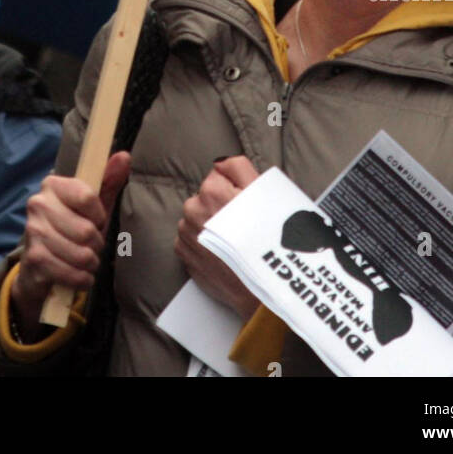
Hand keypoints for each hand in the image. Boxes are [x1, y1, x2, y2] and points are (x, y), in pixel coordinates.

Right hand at [11, 151, 130, 337]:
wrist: (39, 267)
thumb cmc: (71, 230)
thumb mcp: (92, 207)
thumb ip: (108, 181)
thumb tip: (124, 156)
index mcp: (53, 185)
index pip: (88, 197)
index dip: (99, 215)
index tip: (95, 220)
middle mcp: (38, 203)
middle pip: (86, 230)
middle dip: (96, 244)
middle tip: (90, 245)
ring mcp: (34, 231)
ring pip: (81, 254)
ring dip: (90, 263)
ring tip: (84, 261)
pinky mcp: (33, 258)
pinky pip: (71, 273)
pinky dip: (82, 279)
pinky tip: (78, 275)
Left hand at [175, 157, 260, 320]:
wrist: (262, 290)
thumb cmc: (267, 241)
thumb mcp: (263, 192)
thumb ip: (237, 166)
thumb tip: (219, 162)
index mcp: (212, 190)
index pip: (218, 176)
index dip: (235, 189)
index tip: (246, 206)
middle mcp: (193, 209)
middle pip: (205, 197)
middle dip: (220, 207)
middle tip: (242, 226)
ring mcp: (186, 233)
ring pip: (197, 218)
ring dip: (210, 225)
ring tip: (233, 242)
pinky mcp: (184, 255)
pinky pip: (190, 240)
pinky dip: (202, 243)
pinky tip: (222, 252)